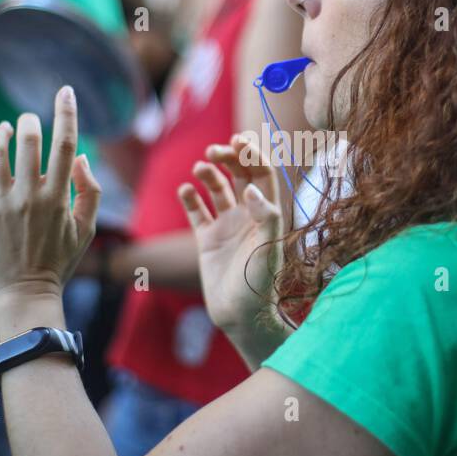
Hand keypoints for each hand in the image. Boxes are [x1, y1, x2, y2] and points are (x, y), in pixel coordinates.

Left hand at [0, 86, 100, 321]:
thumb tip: (79, 157)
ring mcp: (0, 205)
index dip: (66, 113)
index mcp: (58, 198)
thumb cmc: (59, 261)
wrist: (24, 294)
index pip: (64, 145)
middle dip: (29, 122)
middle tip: (28, 120)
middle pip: (28, 141)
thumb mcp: (87, 229)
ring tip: (4, 129)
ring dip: (1, 133)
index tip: (66, 91)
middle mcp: (28, 197)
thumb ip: (90, 190)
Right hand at [178, 134, 283, 338]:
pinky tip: (186, 190)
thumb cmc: (260, 284)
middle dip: (228, 158)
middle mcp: (248, 216)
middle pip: (239, 175)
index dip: (252, 154)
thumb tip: (252, 189)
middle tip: (213, 152)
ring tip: (200, 168)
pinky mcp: (207, 240)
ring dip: (209, 173)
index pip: (262, 174)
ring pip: (216, 188)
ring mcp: (227, 226)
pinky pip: (197, 211)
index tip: (238, 140)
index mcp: (267, 213)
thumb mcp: (270, 249)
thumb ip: (266, 217)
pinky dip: (190, 197)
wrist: (241, 315)